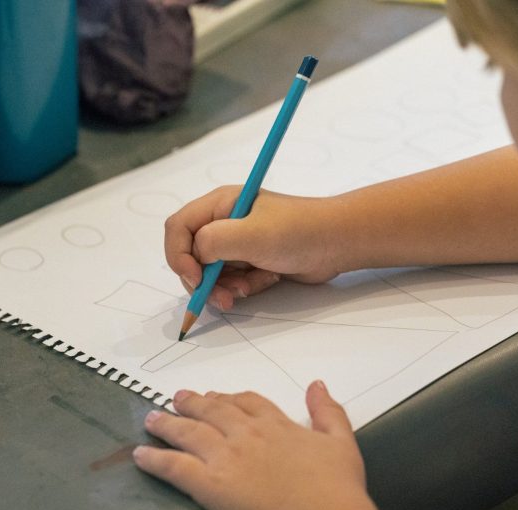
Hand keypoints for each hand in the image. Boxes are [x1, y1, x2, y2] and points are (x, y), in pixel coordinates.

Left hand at [133, 382, 399, 509]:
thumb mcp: (342, 442)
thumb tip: (317, 383)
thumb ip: (328, 411)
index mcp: (276, 425)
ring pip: (188, 432)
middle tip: (177, 398)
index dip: (230, 398)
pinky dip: (155, 459)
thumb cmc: (336, 487)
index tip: (217, 395)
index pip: (247, 402)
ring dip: (167, 423)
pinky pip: (174, 466)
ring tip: (151, 418)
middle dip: (193, 403)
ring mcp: (225, 456)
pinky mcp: (209, 484)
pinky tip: (140, 455)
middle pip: (213, 410)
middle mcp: (246, 434)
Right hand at [164, 186, 340, 310]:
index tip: (196, 278)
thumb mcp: (251, 234)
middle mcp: (224, 222)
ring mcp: (238, 242)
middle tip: (223, 297)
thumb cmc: (299, 231)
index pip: (178, 228)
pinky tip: (268, 279)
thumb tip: (195, 258)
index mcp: (219, 205)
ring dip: (225, 287)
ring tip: (248, 289)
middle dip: (203, 280)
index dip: (179, 256)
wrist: (338, 243)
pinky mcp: (252, 260)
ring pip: (211, 273)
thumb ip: (214, 242)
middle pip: (191, 256)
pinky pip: (233, 280)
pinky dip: (245, 286)